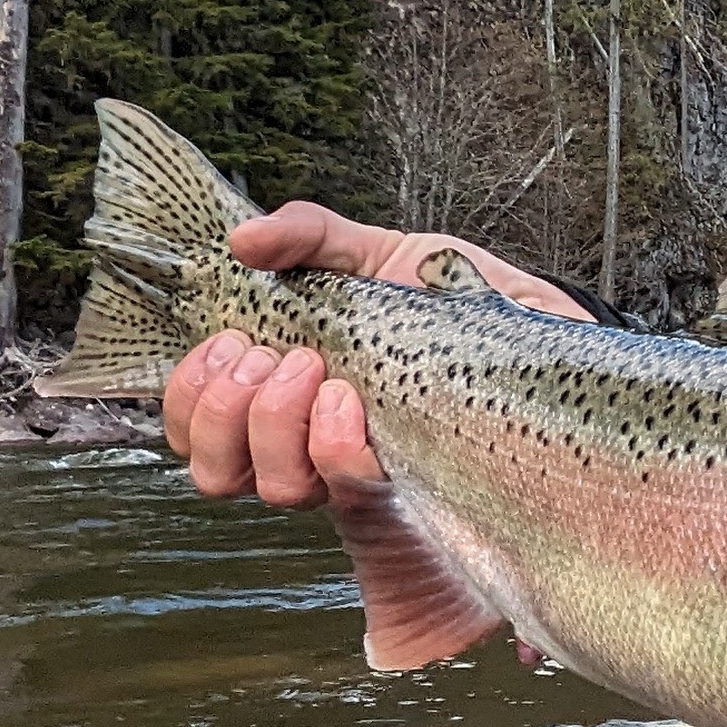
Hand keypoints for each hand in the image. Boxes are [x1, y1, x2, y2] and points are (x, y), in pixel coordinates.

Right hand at [161, 205, 597, 508]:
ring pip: (277, 489)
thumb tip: (243, 241)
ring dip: (276, 427)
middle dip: (228, 411)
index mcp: (287, 393)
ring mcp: (357, 464)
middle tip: (274, 357)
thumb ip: (307, 237)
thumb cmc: (449, 293)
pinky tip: (355, 400)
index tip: (228, 344)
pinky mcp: (407, 477)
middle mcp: (310, 441)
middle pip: (221, 475)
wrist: (535, 316)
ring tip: (316, 370)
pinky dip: (335, 445)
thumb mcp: (373, 250)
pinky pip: (346, 487)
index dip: (191, 401)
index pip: (198, 433)